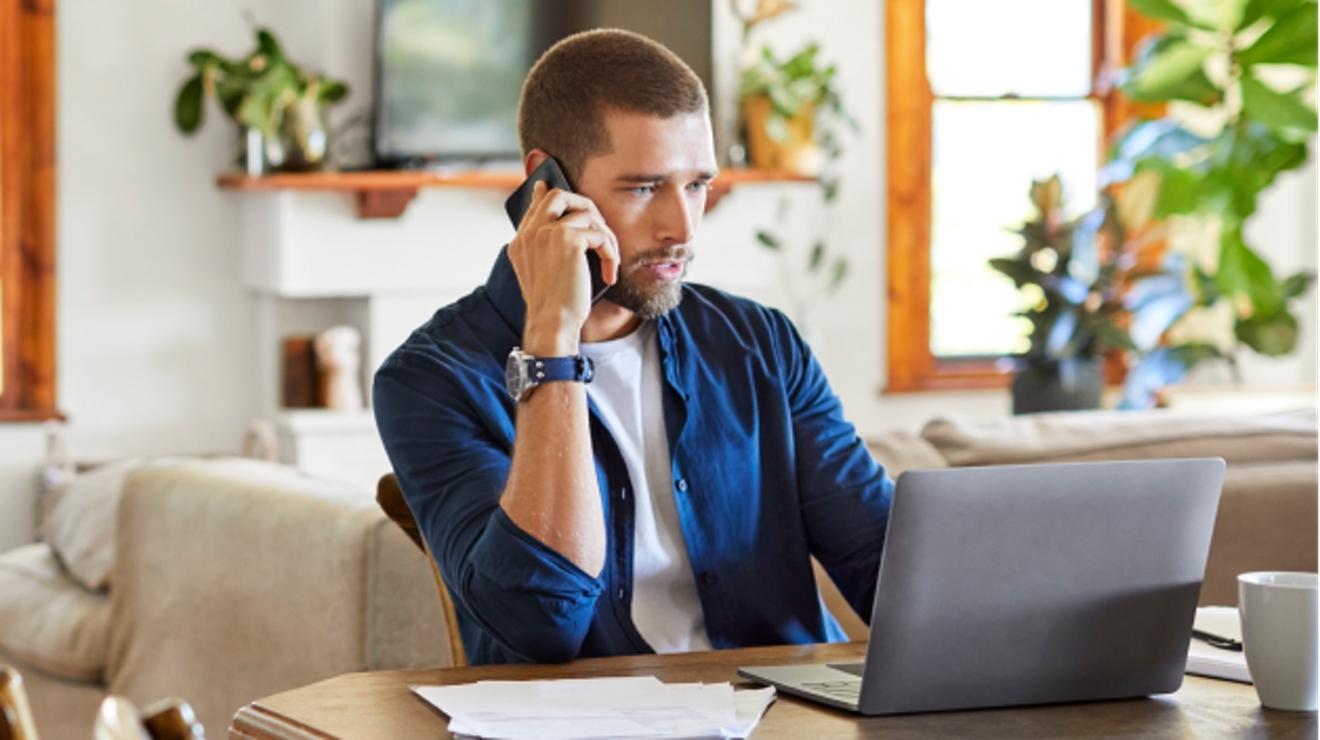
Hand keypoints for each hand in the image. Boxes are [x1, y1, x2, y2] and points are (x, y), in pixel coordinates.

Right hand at [508, 180, 619, 354]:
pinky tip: (609, 274)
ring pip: (587, 213)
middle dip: (585, 205)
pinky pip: (601, 234)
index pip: (536, 205)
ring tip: (609, 259)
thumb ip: (548, 248)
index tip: (550, 186)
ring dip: (606, 236)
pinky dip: (611, 254)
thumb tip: (569, 232)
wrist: (552, 324)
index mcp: (521, 242)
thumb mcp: (544, 274)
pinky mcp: (568, 239)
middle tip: (600, 228)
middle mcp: (530, 233)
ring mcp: (547, 233)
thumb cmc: (554, 306)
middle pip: (558, 195)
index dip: (547, 194)